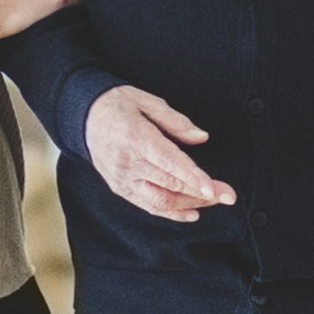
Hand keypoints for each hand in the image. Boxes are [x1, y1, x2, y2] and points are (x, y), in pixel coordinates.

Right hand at [85, 84, 233, 224]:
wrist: (84, 117)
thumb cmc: (118, 105)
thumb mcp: (146, 100)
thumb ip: (175, 121)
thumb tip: (201, 137)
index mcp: (136, 138)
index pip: (170, 163)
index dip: (193, 178)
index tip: (213, 189)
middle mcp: (128, 163)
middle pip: (171, 184)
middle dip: (203, 193)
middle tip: (229, 195)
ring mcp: (122, 179)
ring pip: (162, 200)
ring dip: (191, 204)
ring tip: (214, 200)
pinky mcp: (120, 189)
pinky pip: (149, 206)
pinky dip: (172, 213)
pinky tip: (192, 213)